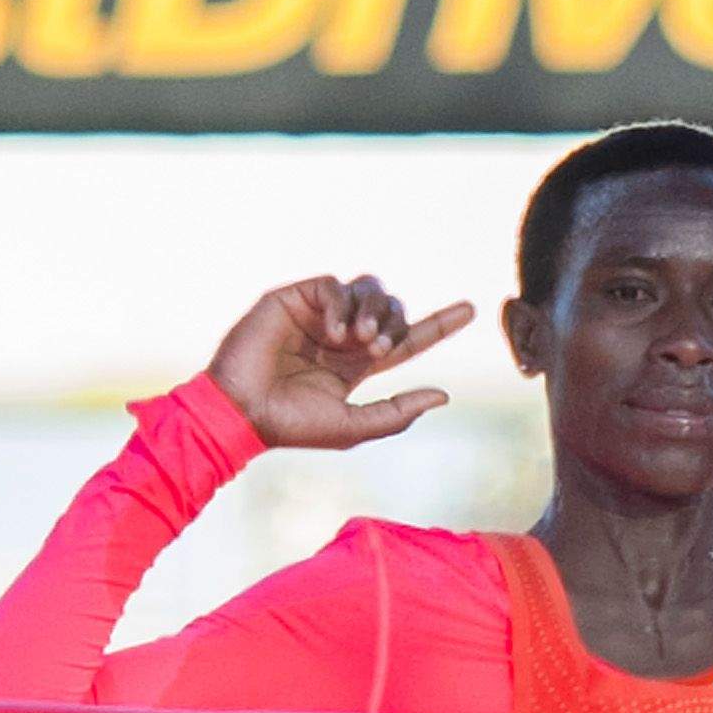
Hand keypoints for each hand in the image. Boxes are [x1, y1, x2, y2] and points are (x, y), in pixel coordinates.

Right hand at [209, 274, 473, 449]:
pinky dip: (341, 307)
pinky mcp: (294, 299)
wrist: (242, 412)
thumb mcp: (354, 426)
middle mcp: (341, 335)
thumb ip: (398, 412)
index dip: (438, 326)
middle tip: (378, 349)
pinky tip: (331, 334)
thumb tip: (444, 396)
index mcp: (356, 364)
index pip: (406, 339)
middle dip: (395, 323)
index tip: (471, 310)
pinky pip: (333, 286)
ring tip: (358, 340)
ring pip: (367, 290)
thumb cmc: (292, 426)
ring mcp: (318, 315)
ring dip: (373, 312)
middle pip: (391, 309)